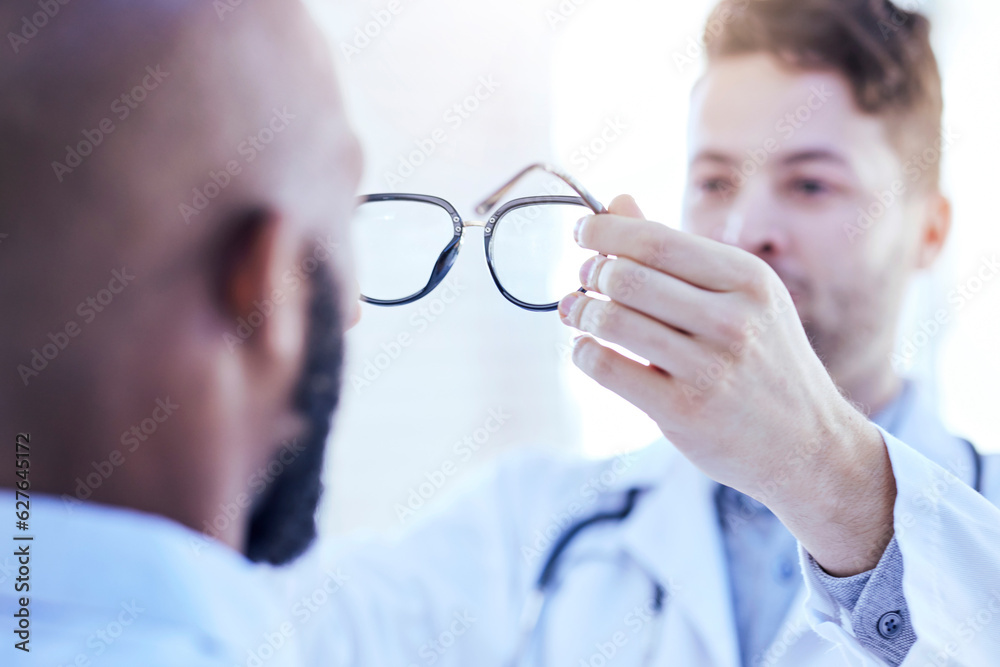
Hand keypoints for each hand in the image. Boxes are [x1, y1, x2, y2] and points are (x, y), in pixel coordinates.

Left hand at [559, 195, 895, 575]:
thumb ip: (676, 251)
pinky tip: (586, 350)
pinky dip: (584, 353)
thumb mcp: (740, 296)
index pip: (656, 240)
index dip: (606, 231)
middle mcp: (733, 320)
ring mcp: (709, 368)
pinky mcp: (683, 410)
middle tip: (582, 280)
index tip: (582, 231)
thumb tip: (616, 204)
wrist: (808, 444)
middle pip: (626, 277)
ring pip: (611, 321)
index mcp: (748, 279)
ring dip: (580, 312)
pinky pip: (607, 368)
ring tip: (577, 312)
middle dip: (591, 273)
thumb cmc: (763, 361)